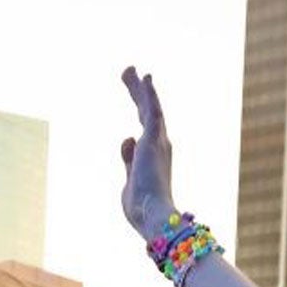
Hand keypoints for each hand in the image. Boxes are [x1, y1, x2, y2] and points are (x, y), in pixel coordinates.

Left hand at [118, 67, 176, 237]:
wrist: (153, 217)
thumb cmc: (142, 208)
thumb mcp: (130, 180)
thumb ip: (128, 159)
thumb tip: (127, 139)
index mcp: (154, 155)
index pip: (145, 124)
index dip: (140, 106)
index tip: (134, 91)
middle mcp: (159, 144)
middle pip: (146, 111)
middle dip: (137, 91)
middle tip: (128, 72)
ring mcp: (157, 141)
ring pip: (148, 107)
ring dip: (139, 88)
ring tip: (129, 70)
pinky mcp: (152, 140)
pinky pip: (151, 111)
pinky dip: (149, 94)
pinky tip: (144, 78)